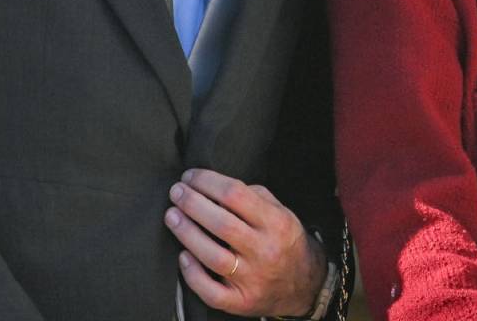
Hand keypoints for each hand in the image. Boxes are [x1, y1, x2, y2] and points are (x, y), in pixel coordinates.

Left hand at [165, 168, 326, 317]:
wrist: (304, 284)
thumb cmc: (285, 241)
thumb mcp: (282, 212)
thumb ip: (254, 196)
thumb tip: (216, 185)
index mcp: (276, 223)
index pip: (236, 195)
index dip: (208, 182)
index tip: (190, 176)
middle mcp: (265, 250)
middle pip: (221, 224)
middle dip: (192, 204)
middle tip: (176, 192)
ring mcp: (252, 278)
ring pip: (213, 256)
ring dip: (187, 234)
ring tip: (172, 216)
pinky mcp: (241, 301)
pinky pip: (211, 292)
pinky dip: (193, 274)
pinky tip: (182, 256)